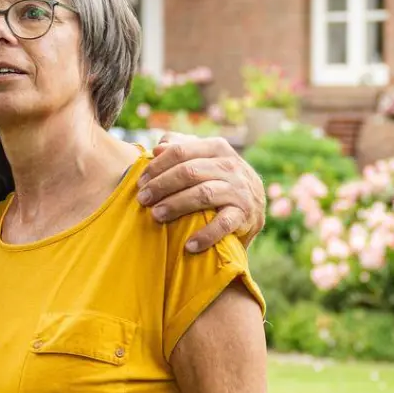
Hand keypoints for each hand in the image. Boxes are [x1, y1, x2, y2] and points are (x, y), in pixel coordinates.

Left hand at [137, 132, 265, 251]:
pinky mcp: (246, 214)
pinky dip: (206, 235)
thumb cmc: (218, 179)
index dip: (157, 166)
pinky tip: (189, 245)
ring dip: (176, 205)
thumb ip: (182, 148)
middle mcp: (230, 166)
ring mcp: (239, 190)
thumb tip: (159, 147)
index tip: (140, 182)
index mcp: (217, 148)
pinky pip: (223, 224)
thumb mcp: (203, 158)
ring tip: (156, 215)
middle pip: (189, 172)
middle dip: (161, 185)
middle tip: (142, 199)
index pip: (181, 151)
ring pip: (203, 194)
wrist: (254, 205)